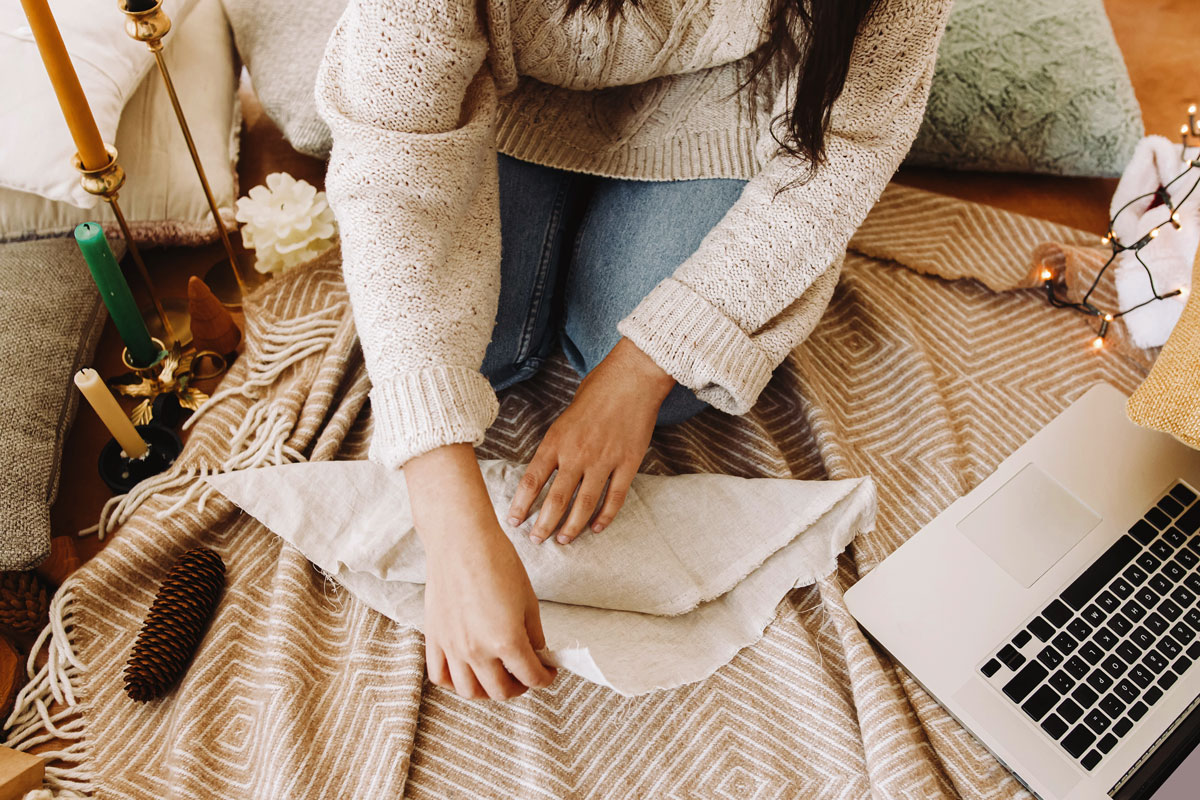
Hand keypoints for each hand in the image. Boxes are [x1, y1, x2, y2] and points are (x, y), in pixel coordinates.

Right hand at [405, 444, 556, 699]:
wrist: (461, 540)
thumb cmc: (498, 562)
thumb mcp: (528, 600)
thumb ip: (533, 633)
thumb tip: (536, 652)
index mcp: (507, 642)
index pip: (531, 677)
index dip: (545, 678)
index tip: (548, 672)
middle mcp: (477, 651)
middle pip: (500, 691)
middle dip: (519, 687)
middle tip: (525, 674)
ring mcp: (452, 647)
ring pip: (469, 691)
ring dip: (487, 690)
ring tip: (497, 676)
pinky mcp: (434, 638)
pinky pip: (440, 675)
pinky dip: (455, 681)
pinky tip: (467, 671)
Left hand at [507, 337, 674, 543]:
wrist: (632, 378)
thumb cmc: (597, 391)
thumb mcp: (565, 416)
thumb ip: (557, 444)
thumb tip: (548, 470)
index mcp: (557, 441)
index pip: (532, 481)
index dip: (521, 505)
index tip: (513, 521)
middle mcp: (577, 454)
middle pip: (556, 499)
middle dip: (544, 524)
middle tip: (537, 539)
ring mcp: (604, 461)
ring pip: (584, 504)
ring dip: (572, 527)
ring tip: (563, 540)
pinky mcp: (628, 464)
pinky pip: (614, 497)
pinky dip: (605, 516)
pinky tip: (596, 528)